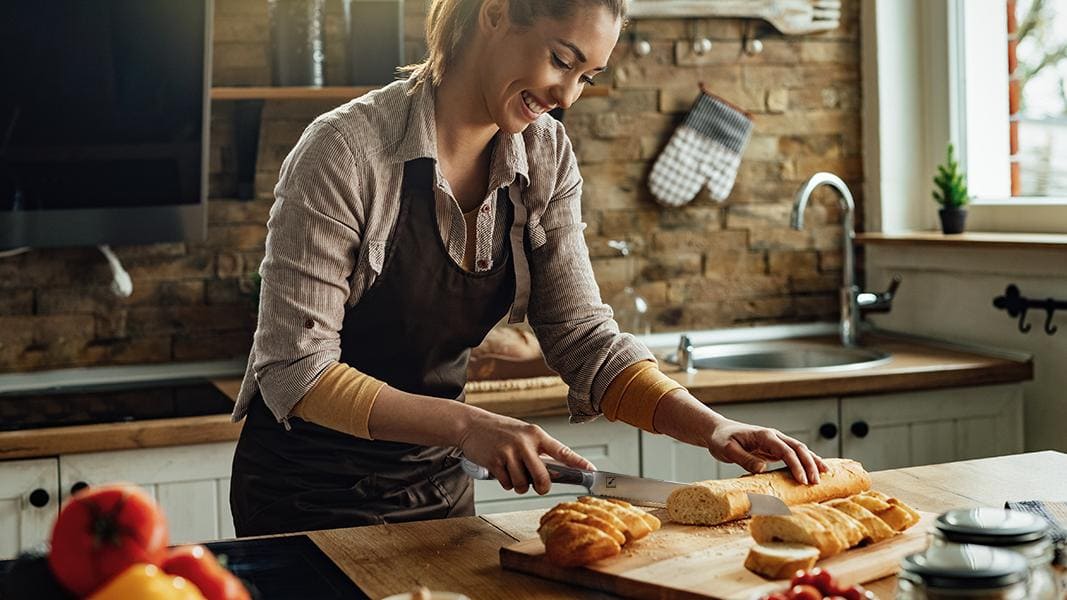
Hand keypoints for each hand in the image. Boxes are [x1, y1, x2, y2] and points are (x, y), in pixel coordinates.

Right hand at [456, 409, 593, 495]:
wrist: (471, 425)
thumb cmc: (500, 431)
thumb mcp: (523, 434)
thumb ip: (537, 450)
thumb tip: (554, 472)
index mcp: (536, 434)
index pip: (562, 451)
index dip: (578, 463)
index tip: (591, 471)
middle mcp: (524, 443)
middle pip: (543, 477)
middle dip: (542, 487)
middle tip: (539, 487)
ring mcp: (509, 452)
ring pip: (523, 484)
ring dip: (519, 486)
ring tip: (513, 473)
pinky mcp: (495, 462)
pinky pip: (507, 484)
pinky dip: (506, 483)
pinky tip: (501, 471)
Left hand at [654, 389, 827, 483]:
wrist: (717, 431)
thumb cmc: (721, 439)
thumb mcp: (727, 450)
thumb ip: (744, 458)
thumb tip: (762, 469)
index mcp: (764, 435)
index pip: (785, 450)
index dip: (796, 465)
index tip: (802, 480)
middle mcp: (773, 436)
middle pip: (798, 448)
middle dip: (810, 464)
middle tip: (816, 482)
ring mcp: (776, 442)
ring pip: (799, 450)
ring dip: (812, 461)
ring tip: (825, 476)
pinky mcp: (775, 449)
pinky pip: (794, 454)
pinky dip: (806, 461)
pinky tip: (815, 470)